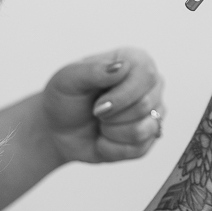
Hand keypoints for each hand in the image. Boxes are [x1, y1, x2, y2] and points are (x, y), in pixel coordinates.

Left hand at [41, 47, 164, 163]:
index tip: (97, 106)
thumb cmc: (65, 98)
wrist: (57, 129)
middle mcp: (151, 85)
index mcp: (136, 61)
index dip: (121, 96)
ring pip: (143, 130)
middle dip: (111, 116)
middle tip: (96, 112)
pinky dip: (112, 148)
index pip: (145, 76)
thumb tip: (123, 67)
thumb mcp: (68, 78)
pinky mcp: (149, 138)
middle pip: (145, 105)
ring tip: (101, 124)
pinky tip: (104, 138)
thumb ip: (94, 70)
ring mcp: (154, 112)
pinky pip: (139, 149)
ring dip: (111, 132)